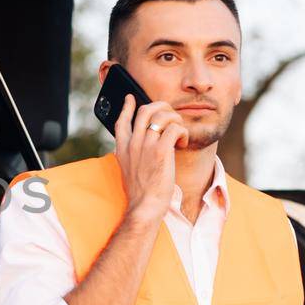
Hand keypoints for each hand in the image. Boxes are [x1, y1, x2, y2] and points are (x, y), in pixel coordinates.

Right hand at [114, 95, 188, 222]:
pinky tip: (182, 142)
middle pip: (145, 111)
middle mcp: (132, 143)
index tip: (131, 98)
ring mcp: (146, 146)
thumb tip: (138, 147)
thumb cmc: (139, 193)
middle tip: (171, 114)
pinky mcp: (161, 151)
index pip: (122, 120)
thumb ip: (131, 155)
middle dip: (161, 107)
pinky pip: (175, 129)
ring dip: (175, 120)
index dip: (127, 106)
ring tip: (179, 132)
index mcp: (122, 148)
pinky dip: (182, 132)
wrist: (144, 206)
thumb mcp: (128, 170)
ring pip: (162, 116)